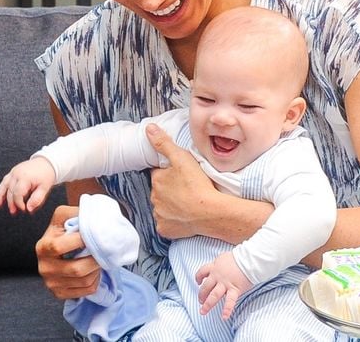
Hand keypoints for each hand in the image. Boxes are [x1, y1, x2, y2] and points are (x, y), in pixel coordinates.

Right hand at [0, 157, 55, 213]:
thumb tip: (29, 209)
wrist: (47, 162)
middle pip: (11, 191)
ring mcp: (14, 171)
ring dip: (1, 197)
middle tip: (14, 211)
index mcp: (25, 177)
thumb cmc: (46, 175)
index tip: (23, 209)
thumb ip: (37, 199)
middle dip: (11, 203)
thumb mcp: (45, 188)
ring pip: (4, 186)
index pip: (18, 194)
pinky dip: (1, 189)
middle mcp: (17, 174)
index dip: (19, 203)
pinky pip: (4, 181)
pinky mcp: (13, 171)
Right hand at [36, 205, 100, 299]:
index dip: (81, 241)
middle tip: (105, 249)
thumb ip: (76, 212)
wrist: (59, 246)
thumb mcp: (64, 215)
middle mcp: (44, 267)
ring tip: (100, 257)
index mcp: (43, 246)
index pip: (60, 247)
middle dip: (95, 258)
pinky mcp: (60, 293)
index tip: (96, 234)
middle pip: (76, 269)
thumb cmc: (64, 229)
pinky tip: (95, 269)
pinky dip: (96, 279)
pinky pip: (86, 290)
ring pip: (84, 280)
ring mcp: (51, 282)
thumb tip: (93, 214)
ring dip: (97, 269)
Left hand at [147, 124, 217, 238]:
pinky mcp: (165, 230)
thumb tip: (149, 129)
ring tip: (188, 201)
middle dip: (170, 189)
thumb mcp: (181, 157)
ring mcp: (159, 215)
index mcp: (157, 180)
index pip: (159, 174)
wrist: (210, 212)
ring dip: (172, 204)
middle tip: (187, 187)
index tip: (180, 175)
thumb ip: (164, 143)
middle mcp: (154, 198)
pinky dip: (174, 221)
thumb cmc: (198, 184)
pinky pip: (166, 224)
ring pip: (163, 207)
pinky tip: (185, 216)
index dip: (169, 173)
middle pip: (161, 191)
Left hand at [196, 251, 252, 319]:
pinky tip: (224, 317)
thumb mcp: (225, 257)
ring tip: (203, 311)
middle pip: (206, 287)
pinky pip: (230, 301)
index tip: (198, 282)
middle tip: (200, 301)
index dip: (198, 277)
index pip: (202, 271)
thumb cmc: (239, 257)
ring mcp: (226, 283)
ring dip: (207, 304)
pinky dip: (227, 310)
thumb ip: (219, 264)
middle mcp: (218, 275)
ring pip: (214, 295)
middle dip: (201, 295)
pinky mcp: (235, 289)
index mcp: (215, 266)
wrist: (249, 258)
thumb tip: (218, 267)